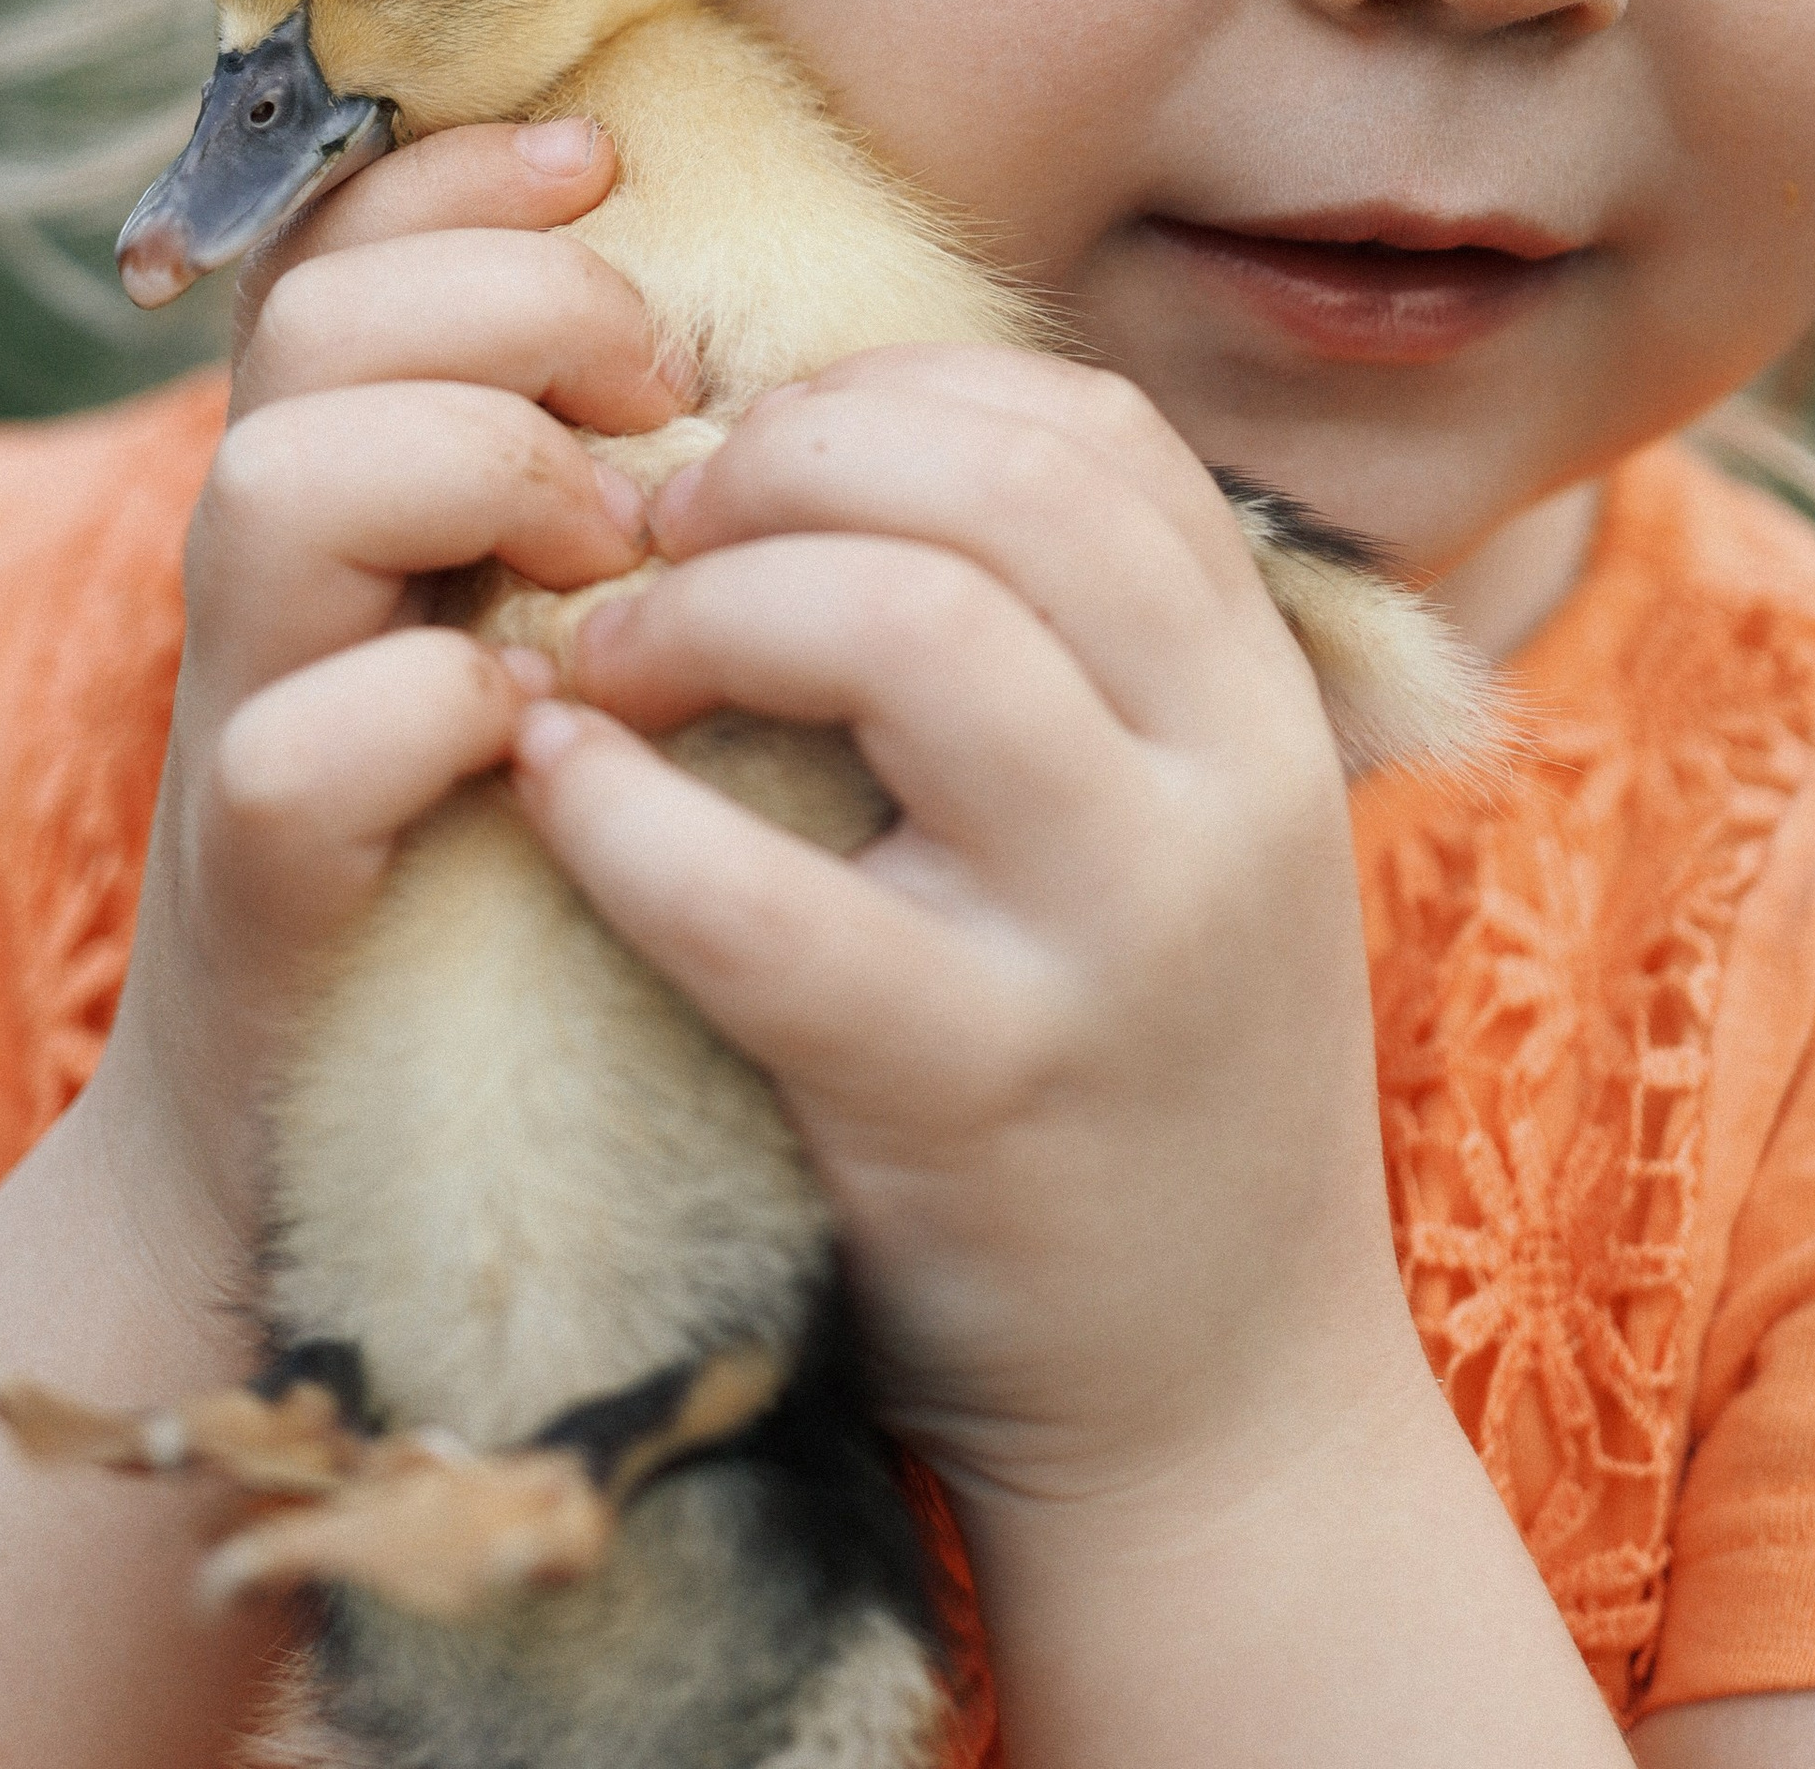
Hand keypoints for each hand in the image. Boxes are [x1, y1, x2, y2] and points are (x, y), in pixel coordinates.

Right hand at [89, 117, 682, 1265]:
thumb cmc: (514, 824)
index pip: (343, 235)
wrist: (365, 1120)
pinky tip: (545, 734)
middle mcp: (272, 564)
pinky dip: (432, 712)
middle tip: (653, 398)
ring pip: (271, 484)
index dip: (460, 169)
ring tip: (606, 554)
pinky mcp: (263, 879)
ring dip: (471, 475)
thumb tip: (740, 311)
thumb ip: (592, 450)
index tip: (605, 167)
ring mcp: (249, 709)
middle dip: (507, 310)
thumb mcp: (544, 600)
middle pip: (311, 321)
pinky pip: (297, 745)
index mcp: (346, 465)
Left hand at [510, 349, 1419, 1510]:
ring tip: (600, 656)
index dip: (892, 390)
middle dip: (782, 464)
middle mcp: (1227, 789)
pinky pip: (763, 899)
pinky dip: (622, 813)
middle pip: (1001, 485)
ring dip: (706, 606)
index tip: (752, 442)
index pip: (1089, 428)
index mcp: (1263, 703)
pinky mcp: (975, 1094)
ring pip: (912, 632)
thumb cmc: (1128, 1080)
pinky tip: (551, 786)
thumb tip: (824, 450)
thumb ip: (1064, 652)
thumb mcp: (1168, 831)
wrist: (1224, 1424)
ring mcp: (1115, 939)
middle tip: (645, 529)